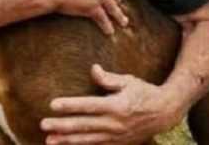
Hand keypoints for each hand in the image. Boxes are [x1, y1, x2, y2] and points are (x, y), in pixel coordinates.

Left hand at [41, 64, 181, 144]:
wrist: (165, 113)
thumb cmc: (144, 92)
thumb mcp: (128, 81)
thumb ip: (109, 78)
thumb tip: (93, 69)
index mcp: (116, 105)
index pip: (88, 106)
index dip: (70, 105)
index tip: (53, 105)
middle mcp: (114, 123)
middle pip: (83, 125)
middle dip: (62, 126)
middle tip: (43, 124)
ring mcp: (116, 136)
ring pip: (87, 139)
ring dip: (67, 140)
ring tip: (49, 140)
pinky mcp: (117, 143)